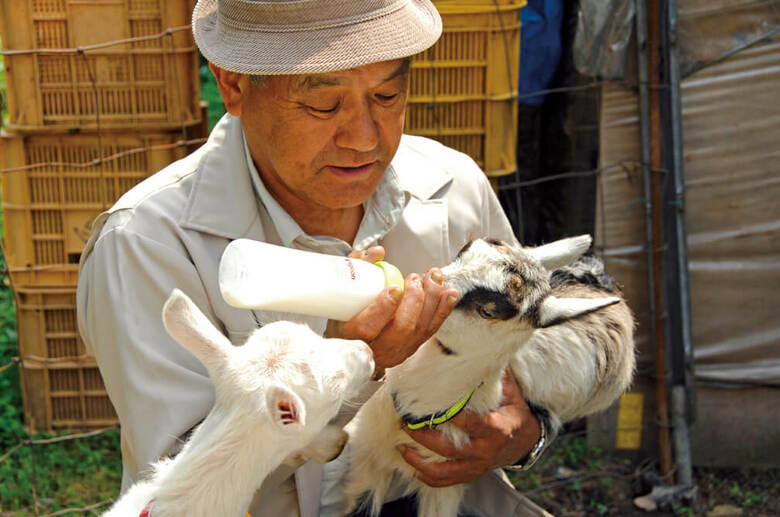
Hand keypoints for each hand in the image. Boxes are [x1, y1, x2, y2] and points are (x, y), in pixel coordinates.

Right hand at [325, 247, 457, 375]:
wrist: (352, 344)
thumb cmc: (345, 315)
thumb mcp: (341, 292)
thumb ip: (357, 268)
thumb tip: (378, 252)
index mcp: (349, 335)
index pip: (367, 327)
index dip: (383, 307)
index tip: (394, 287)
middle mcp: (375, 347)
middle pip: (401, 328)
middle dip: (414, 299)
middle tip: (414, 278)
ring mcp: (396, 350)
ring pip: (420, 328)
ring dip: (432, 300)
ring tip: (434, 277)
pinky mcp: (411, 347)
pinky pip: (431, 329)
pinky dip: (443, 310)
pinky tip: (449, 293)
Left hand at [398, 369, 540, 486]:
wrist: (525, 442)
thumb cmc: (513, 410)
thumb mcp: (510, 390)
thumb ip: (492, 372)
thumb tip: (475, 347)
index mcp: (497, 429)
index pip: (473, 424)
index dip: (453, 417)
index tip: (432, 406)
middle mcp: (486, 451)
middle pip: (451, 449)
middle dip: (426, 437)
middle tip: (407, 424)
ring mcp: (478, 466)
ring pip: (446, 471)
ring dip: (421, 462)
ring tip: (402, 447)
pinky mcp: (471, 474)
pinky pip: (447, 481)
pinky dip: (428, 477)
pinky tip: (413, 468)